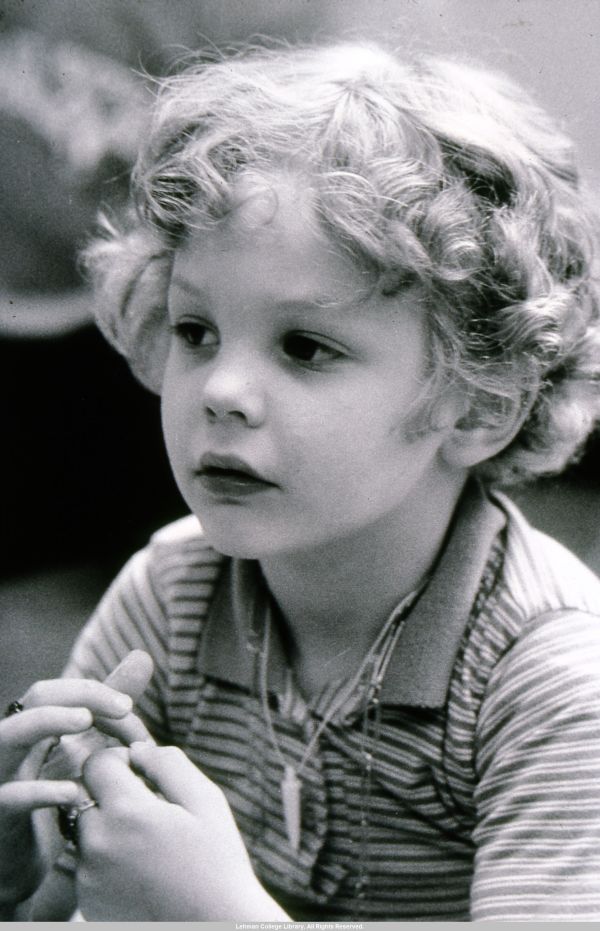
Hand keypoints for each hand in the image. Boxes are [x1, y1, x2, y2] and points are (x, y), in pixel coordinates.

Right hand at [0, 650, 152, 909]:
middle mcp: (12, 745)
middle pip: (36, 699)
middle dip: (80, 695)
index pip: (55, 690)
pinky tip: (75, 792)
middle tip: (122, 707)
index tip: (129, 707)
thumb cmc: (48, 799)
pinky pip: (10, 797)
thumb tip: (142, 656)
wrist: (18, 867)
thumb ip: (107, 708)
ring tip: (85, 720)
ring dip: (49, 721)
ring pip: (10, 735)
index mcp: (31, 728)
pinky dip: (41, 791)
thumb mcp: (83, 747)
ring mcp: (0, 777)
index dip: (94, 692)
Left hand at [76, 744, 288, 921]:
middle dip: (112, 792)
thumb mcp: (205, 800)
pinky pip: (88, 863)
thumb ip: (168, 764)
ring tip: (150, 842)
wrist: (213, 928)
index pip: (96, 763)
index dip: (120, 759)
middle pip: (85, 794)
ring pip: (85, 829)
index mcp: (127, 813)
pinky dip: (108, 857)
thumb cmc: (216, 862)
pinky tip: (143, 869)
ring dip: (109, 824)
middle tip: (150, 807)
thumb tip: (137, 750)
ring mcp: (89, 878)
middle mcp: (98, 845)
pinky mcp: (88, 901)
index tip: (143, 773)